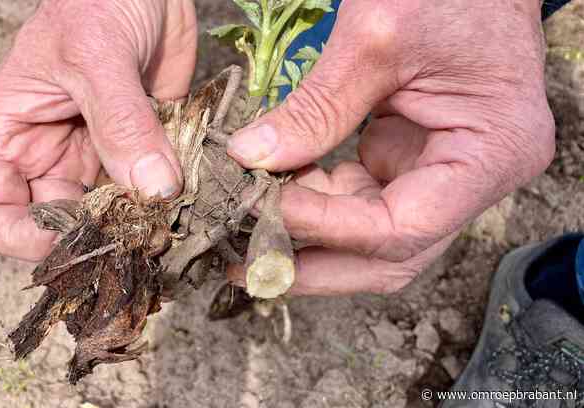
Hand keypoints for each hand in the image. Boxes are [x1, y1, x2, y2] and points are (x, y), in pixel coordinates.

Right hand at [0, 0, 196, 260]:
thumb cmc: (96, 1)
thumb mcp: (95, 56)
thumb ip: (120, 123)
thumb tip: (152, 189)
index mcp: (8, 136)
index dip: (23, 241)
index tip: (75, 243)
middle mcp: (46, 155)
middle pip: (55, 227)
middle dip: (93, 239)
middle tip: (138, 238)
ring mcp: (93, 158)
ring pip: (106, 218)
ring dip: (134, 227)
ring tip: (166, 223)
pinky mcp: (137, 154)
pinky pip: (145, 194)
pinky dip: (164, 204)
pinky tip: (184, 201)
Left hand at [227, 0, 553, 294]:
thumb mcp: (376, 38)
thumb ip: (317, 106)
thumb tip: (249, 158)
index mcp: (490, 154)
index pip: (404, 228)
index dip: (330, 230)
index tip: (265, 210)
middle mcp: (471, 178)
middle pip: (391, 255)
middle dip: (317, 266)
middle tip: (247, 269)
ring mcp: (438, 174)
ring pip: (368, 237)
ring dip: (307, 237)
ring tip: (244, 228)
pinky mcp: (405, 161)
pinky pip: (357, 201)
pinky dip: (312, 203)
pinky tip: (269, 193)